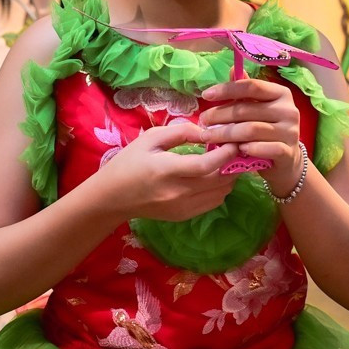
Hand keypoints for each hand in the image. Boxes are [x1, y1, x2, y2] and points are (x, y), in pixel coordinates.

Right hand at [93, 121, 240, 221]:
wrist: (112, 198)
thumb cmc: (129, 163)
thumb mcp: (150, 138)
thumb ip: (181, 132)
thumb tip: (208, 132)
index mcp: (167, 170)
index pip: (207, 165)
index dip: (226, 153)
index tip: (234, 141)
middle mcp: (178, 193)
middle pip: (219, 181)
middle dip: (233, 164)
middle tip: (236, 149)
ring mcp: (182, 208)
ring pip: (221, 194)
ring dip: (229, 177)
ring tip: (225, 162)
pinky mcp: (184, 216)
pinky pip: (213, 203)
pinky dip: (220, 189)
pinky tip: (214, 177)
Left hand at [199, 77, 302, 190]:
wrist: (287, 159)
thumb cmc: (268, 129)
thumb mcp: (259, 108)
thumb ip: (246, 91)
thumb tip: (232, 69)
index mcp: (281, 94)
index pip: (252, 86)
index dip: (227, 89)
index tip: (206, 95)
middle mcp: (288, 110)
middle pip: (247, 109)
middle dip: (220, 115)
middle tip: (203, 122)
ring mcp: (290, 132)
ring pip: (251, 130)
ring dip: (226, 134)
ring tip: (209, 137)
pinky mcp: (288, 152)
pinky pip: (264, 149)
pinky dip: (248, 149)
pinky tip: (234, 151)